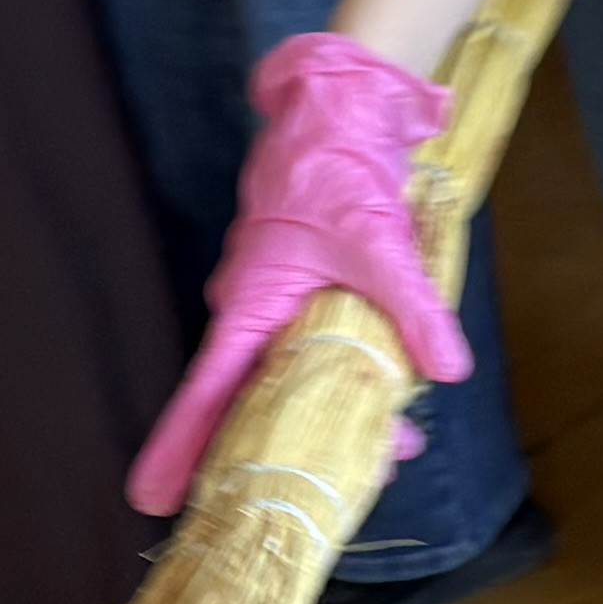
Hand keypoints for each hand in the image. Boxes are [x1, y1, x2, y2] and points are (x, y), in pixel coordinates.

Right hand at [124, 32, 474, 510]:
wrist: (344, 104)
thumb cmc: (337, 165)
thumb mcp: (379, 243)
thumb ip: (413, 309)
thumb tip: (447, 370)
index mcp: (249, 304)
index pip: (206, 390)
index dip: (182, 445)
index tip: (155, 500)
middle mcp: (253, 311)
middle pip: (256, 397)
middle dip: (288, 446)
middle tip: (340, 483)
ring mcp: (279, 302)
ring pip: (296, 375)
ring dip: (337, 410)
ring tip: (395, 448)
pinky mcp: (309, 290)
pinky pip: (319, 348)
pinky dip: (353, 374)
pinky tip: (400, 396)